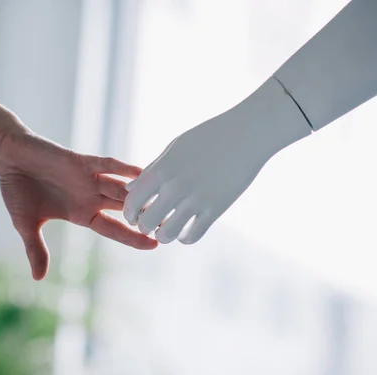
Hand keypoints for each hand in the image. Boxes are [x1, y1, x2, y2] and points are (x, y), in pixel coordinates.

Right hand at [0, 53, 156, 278]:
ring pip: (121, 188)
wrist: (8, 157)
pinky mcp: (81, 161)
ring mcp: (88, 178)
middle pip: (125, 209)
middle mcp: (90, 196)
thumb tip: (38, 279)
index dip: (133, 237)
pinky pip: (106, 165)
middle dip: (146, 216)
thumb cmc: (16, 190)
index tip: (155, 245)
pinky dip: (123, 168)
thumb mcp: (26, 225)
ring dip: (142, 195)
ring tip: (166, 200)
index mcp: (80, 214)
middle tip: (172, 223)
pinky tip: (142, 172)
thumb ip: (36, 249)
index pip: (113, 229)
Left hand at [124, 78, 310, 244]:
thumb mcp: (174, 148)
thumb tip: (130, 190)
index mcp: (162, 169)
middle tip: (150, 224)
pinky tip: (185, 232)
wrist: (247, 134)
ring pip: (167, 234)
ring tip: (166, 230)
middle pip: (146, 221)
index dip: (130, 213)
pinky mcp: (216, 209)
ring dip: (164, 236)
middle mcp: (176, 186)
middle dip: (144, 227)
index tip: (135, 215)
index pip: (133, 201)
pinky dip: (185, 238)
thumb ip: (151, 170)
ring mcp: (196, 199)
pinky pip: (193, 235)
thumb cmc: (208, 137)